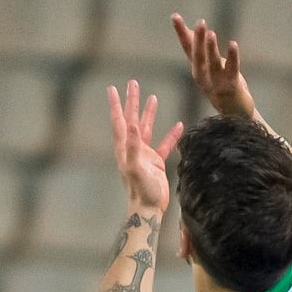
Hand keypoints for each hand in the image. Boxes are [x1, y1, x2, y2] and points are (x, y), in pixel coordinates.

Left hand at [108, 78, 182, 211]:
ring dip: (149, 113)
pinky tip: (179, 126)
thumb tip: (133, 125)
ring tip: (153, 97)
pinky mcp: (156, 163)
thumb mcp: (135, 166)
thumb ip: (133, 145)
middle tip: (133, 83)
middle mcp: (133, 148)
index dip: (116, 104)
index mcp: (124, 147)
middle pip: (132, 119)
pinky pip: (164, 145)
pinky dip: (170, 135)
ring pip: (147, 128)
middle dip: (132, 101)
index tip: (112, 88)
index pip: (119, 120)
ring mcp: (145, 155)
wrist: (149, 208)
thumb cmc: (140, 190)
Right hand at [171, 15, 255, 118]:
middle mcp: (203, 76)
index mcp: (197, 69)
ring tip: (211, 33)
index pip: (187, 48)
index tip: (175, 16)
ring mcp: (216, 83)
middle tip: (200, 22)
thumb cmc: (220, 84)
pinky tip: (233, 44)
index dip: (181, 32)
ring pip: (212, 63)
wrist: (234, 113)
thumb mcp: (207, 66)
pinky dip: (233, 56)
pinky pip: (232, 69)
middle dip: (198, 39)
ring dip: (211, 48)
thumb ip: (200, 49)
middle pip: (198, 56)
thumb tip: (194, 30)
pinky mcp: (231, 86)